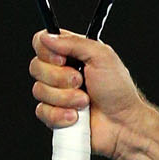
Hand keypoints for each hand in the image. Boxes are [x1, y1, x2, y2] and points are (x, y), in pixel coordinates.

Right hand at [30, 31, 157, 159]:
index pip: (41, 42)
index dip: (47, 52)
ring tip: (85, 101)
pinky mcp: (53, 114)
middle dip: (60, 78)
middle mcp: (61, 71)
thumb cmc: (118, 90)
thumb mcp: (102, 57)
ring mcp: (56, 94)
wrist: (122, 123)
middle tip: (81, 82)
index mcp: (72, 54)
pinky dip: (61, 115)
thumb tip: (47, 37)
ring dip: (65, 98)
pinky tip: (77, 116)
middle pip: (36, 67)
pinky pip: (42, 111)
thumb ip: (75, 43)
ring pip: (39, 91)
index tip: (63, 60)